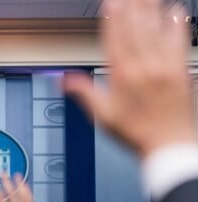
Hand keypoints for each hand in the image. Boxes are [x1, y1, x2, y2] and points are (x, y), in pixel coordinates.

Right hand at [64, 0, 193, 157]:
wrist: (167, 146)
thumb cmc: (136, 132)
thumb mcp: (103, 116)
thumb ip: (84, 93)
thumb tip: (64, 80)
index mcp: (122, 77)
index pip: (115, 40)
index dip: (113, 19)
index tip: (111, 2)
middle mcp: (143, 68)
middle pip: (135, 29)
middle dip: (130, 7)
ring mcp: (164, 67)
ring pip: (155, 30)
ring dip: (150, 9)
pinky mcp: (181, 71)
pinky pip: (179, 41)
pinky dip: (177, 24)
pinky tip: (174, 10)